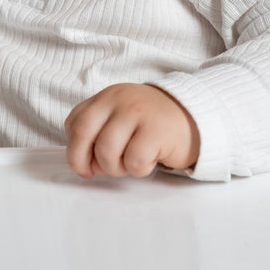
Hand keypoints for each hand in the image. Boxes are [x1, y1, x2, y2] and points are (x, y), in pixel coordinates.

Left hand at [64, 83, 200, 178]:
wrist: (195, 116)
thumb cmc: (153, 124)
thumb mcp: (121, 116)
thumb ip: (100, 130)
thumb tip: (85, 163)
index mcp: (106, 97)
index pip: (75, 122)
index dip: (74, 148)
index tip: (84, 165)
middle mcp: (118, 100)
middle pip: (84, 132)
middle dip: (82, 160)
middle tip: (97, 172)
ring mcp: (137, 113)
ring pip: (107, 150)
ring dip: (115, 168)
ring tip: (129, 164)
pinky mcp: (156, 130)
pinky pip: (134, 161)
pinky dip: (138, 169)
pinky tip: (149, 160)